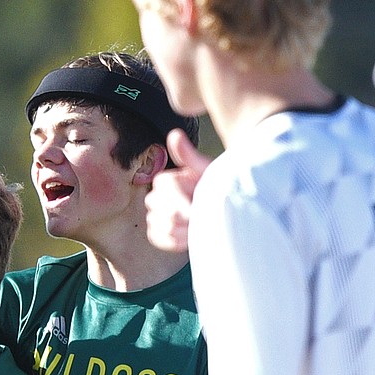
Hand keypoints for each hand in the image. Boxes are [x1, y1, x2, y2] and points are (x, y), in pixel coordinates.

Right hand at [146, 128, 211, 251]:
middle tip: (201, 215)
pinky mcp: (156, 233)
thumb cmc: (216, 190)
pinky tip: (188, 236)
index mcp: (167, 180)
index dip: (183, 200)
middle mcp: (156, 196)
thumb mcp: (208, 173)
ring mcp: (154, 215)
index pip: (166, 188)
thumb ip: (190, 157)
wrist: (220, 214)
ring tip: (198, 226)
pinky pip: (158, 237)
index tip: (198, 208)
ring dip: (184, 229)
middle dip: (185, 215)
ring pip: (163, 225)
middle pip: (163, 208)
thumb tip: (174, 134)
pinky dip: (175, 240)